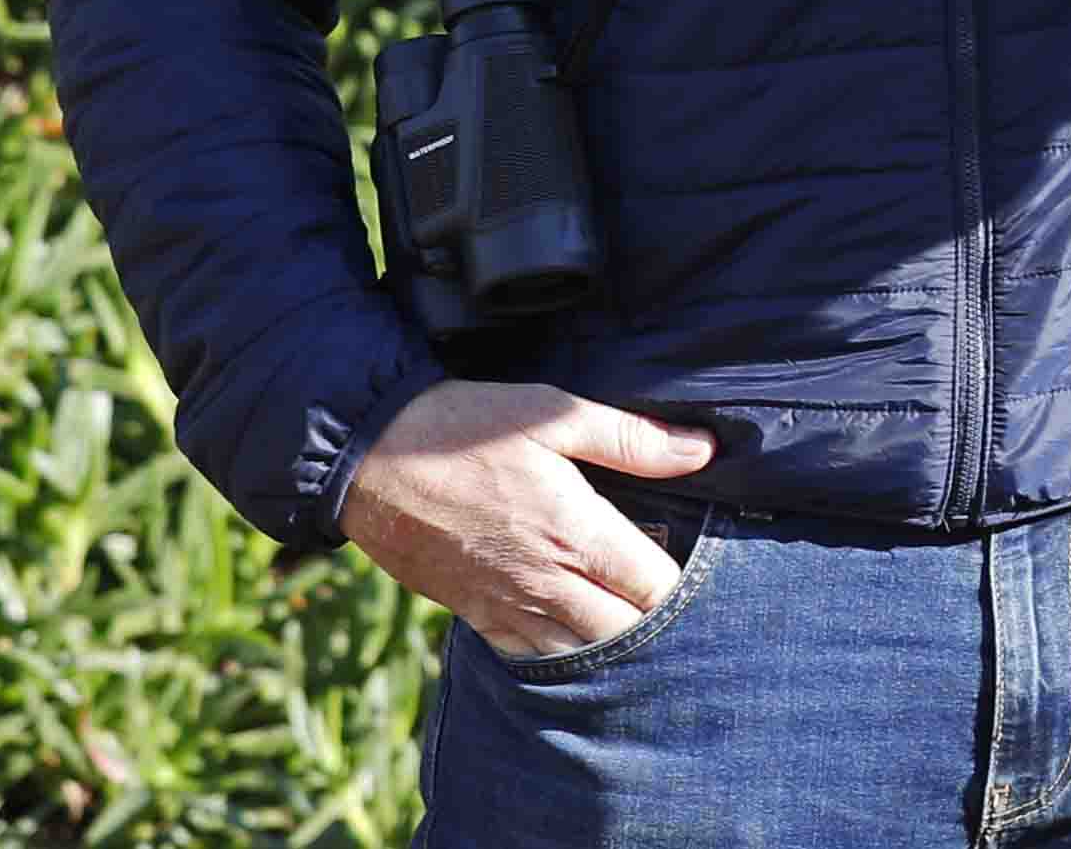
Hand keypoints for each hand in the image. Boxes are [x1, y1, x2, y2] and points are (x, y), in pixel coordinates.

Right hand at [341, 380, 718, 658]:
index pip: (654, 587)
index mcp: (575, 534)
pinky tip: (572, 627)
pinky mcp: (471, 614)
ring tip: (625, 610)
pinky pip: (527, 656)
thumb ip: (632, 439)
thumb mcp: (555, 414)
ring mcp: (504, 605)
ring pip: (577, 654)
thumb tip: (703, 450)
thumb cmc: (467, 428)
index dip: (682, 582)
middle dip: (653, 618)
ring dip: (608, 642)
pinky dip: (558, 652)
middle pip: (623, 632)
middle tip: (663, 589)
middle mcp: (544, 583)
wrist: (368, 459)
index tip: (693, 561)